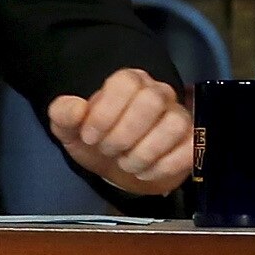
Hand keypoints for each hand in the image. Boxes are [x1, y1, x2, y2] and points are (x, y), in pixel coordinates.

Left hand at [47, 67, 194, 195]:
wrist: (115, 169)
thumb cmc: (95, 141)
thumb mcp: (69, 129)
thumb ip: (63, 114)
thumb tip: (78, 109)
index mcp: (128, 82)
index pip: (125, 82)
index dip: (106, 112)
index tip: (90, 136)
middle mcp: (158, 93)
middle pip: (152, 100)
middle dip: (124, 133)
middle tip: (110, 150)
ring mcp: (179, 116)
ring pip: (174, 124)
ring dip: (144, 152)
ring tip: (127, 163)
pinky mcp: (191, 142)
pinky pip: (189, 149)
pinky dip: (163, 167)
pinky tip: (145, 172)